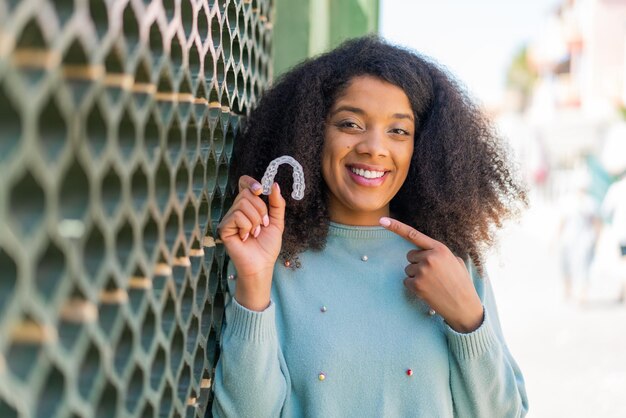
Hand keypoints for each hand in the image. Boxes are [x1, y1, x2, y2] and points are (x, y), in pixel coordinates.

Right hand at [218, 175, 285, 310]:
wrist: (262, 264)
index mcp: (248, 206)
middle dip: (261, 210)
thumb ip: (277, 203)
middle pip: (247, 194)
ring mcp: (229, 218)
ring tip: (255, 233)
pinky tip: (246, 237)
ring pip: (243, 204)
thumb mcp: (277, 222)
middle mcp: (236, 210)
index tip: (261, 189)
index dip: (250, 182)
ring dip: (255, 220)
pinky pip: (237, 216)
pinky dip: (247, 226)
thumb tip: (275, 185)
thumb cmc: (267, 245)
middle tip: (262, 225)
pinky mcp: (224, 228)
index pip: (243, 184)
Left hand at [379, 217, 483, 332]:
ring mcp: (422, 271)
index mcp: (439, 249)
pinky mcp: (416, 284)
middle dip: (418, 263)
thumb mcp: (455, 261)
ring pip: (408, 269)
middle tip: (433, 274)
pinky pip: (407, 281)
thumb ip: (439, 253)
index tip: (382, 220)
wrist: (464, 306)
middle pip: (410, 256)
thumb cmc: (460, 283)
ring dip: (417, 275)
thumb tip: (426, 252)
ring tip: (433, 283)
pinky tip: (428, 291)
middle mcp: (429, 257)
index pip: (413, 234)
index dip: (396, 226)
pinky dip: (414, 286)